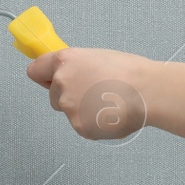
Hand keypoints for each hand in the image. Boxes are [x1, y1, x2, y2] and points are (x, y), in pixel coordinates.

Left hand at [26, 46, 152, 140]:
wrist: (148, 92)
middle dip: (69, 96)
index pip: (36, 70)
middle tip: (94, 92)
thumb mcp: (98, 57)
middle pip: (53, 95)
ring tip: (107, 102)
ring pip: (69, 111)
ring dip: (83, 110)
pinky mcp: (79, 126)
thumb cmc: (131, 73)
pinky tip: (109, 113)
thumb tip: (71, 74)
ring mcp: (69, 107)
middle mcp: (62, 83)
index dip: (45, 76)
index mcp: (66, 61)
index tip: (49, 79)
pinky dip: (93, 123)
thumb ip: (77, 66)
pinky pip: (81, 125)